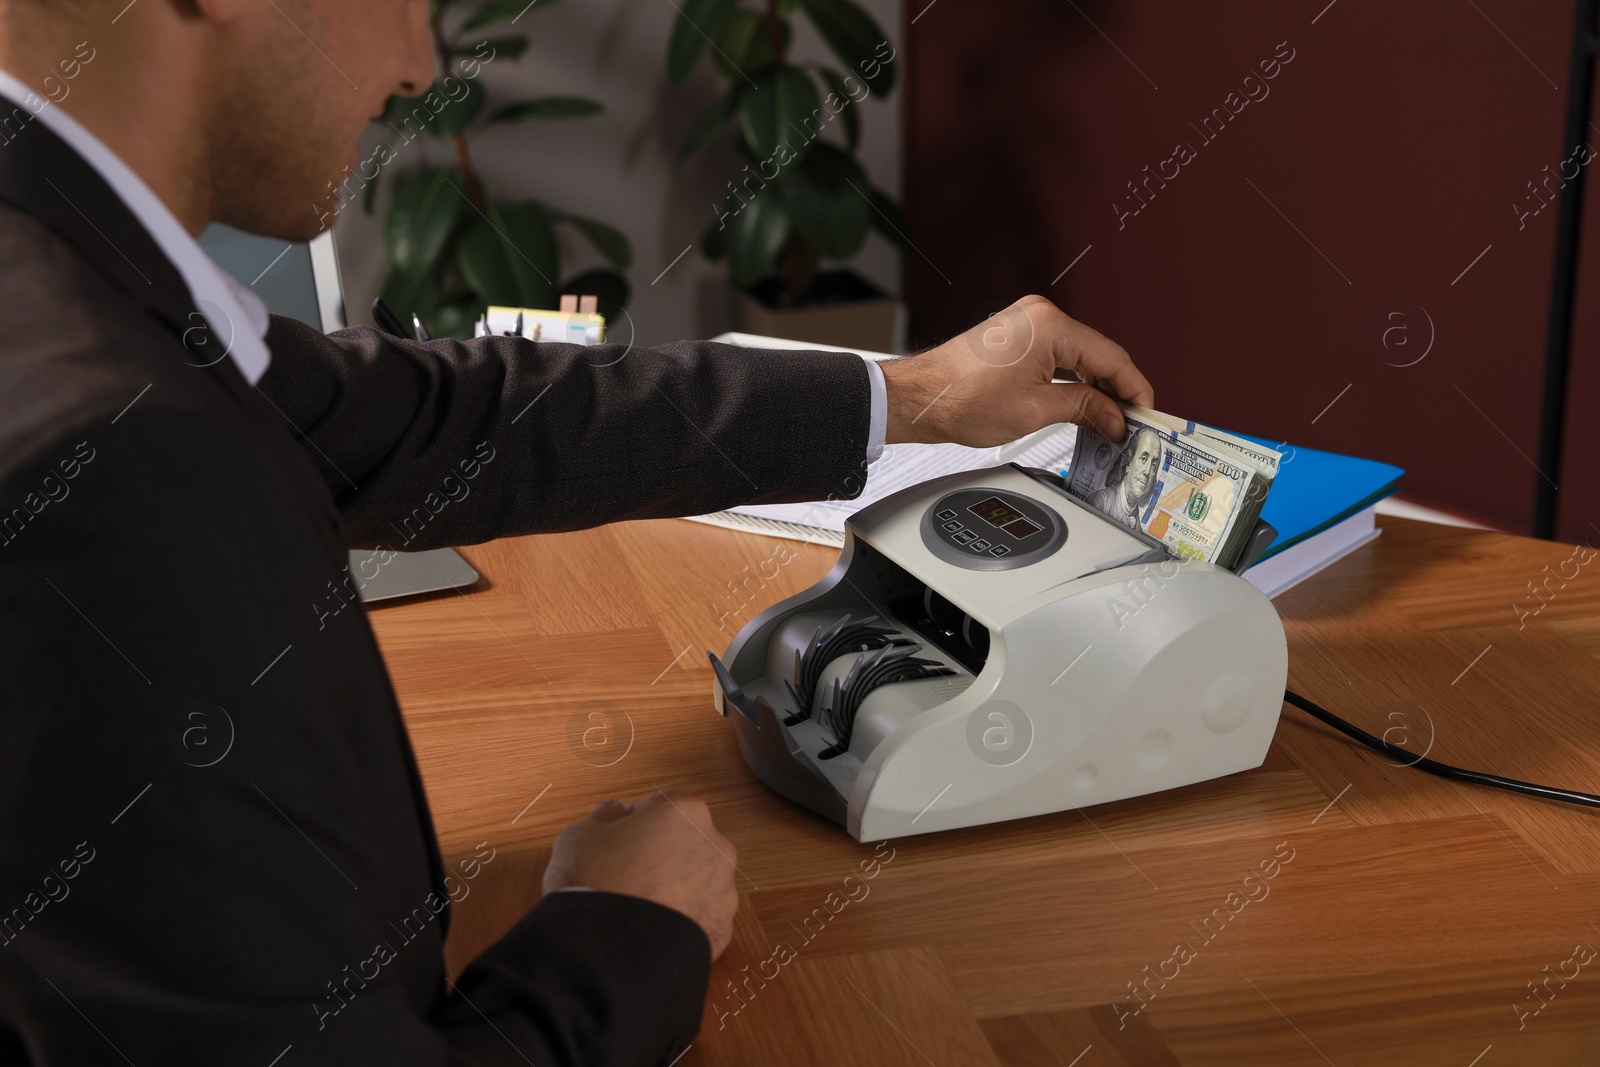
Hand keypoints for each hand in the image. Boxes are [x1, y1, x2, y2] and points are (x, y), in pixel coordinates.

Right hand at [543, 789, 739, 959]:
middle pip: (684, 841)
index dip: (635, 818)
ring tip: (636, 904)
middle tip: (624, 871)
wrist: (610, 953)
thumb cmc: (598, 885)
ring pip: (695, 879)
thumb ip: (603, 815)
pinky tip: (650, 927)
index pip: (662, 803)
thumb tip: (612, 812)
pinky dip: (680, 919)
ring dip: (672, 886)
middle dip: (659, 852)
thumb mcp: (581, 834)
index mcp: (686, 812)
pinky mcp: (721, 929)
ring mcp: (722, 890)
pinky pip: (699, 915)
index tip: (617, 835)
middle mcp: (714, 846)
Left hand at [880, 295, 1153, 446]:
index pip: (1112, 358)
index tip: (1146, 415)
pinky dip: (1074, 379)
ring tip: (1109, 420)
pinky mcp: (1018, 335)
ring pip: (1080, 355)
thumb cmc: (961, 399)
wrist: (920, 398)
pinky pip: (1059, 354)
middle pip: (1099, 354)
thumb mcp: (1035, 411)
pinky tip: (1083, 403)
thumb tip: (1114, 417)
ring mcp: (1028, 322)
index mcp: (1050, 326)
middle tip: (1131, 424)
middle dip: (1117, 391)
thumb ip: (1084, 409)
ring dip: (1096, 387)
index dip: (1134, 390)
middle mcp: (1041, 315)